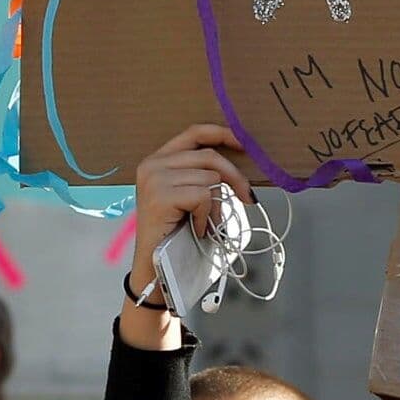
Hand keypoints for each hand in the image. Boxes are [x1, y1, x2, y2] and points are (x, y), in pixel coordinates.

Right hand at [131, 125, 250, 274]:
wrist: (155, 266)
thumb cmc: (175, 233)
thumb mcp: (188, 196)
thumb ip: (202, 175)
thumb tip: (236, 167)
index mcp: (157, 160)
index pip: (194, 133)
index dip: (223, 134)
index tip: (245, 143)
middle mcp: (152, 165)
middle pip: (209, 156)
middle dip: (234, 177)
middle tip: (247, 197)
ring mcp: (154, 179)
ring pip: (209, 178)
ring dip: (215, 204)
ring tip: (204, 221)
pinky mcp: (160, 196)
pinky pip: (202, 196)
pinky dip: (206, 215)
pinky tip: (197, 227)